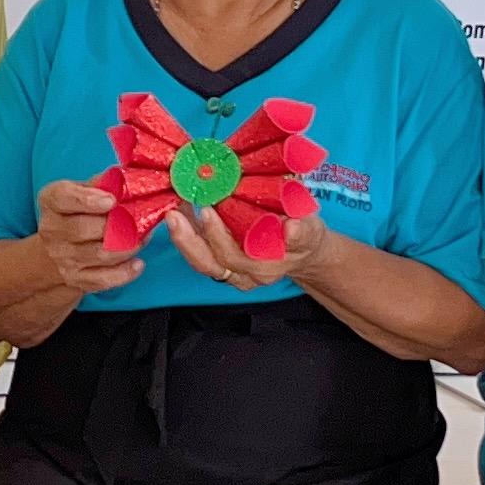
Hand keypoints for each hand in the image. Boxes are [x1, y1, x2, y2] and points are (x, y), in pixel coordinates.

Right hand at [30, 178, 147, 300]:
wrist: (58, 247)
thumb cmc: (77, 212)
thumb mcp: (82, 191)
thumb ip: (101, 184)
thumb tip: (125, 179)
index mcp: (52, 202)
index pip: (64, 198)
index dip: (87, 200)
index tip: (112, 200)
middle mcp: (52, 230)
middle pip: (84, 229)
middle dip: (116, 225)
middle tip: (139, 219)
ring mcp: (62, 257)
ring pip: (100, 254)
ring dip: (127, 246)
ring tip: (143, 238)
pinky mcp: (75, 278)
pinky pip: (103, 279)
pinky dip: (124, 273)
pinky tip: (138, 263)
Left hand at [163, 190, 325, 291]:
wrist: (302, 248)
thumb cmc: (305, 235)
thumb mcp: (312, 230)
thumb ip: (304, 231)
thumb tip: (293, 228)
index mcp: (267, 266)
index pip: (241, 256)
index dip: (222, 236)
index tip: (208, 213)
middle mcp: (247, 273)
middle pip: (215, 261)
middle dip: (195, 237)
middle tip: (184, 210)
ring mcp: (232, 271)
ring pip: (203, 262)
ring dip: (185, 239)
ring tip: (172, 213)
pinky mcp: (220, 263)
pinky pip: (200, 255)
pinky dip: (187, 235)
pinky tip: (178, 212)